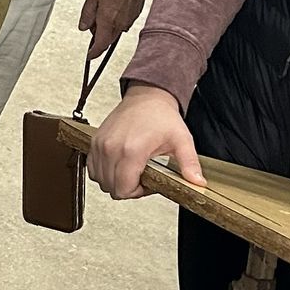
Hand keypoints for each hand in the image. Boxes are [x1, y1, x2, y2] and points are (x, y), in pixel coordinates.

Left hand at [78, 0, 149, 60]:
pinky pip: (124, 22)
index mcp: (108, 20)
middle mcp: (121, 23)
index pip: (100, 45)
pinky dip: (117, 19)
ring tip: (104, 7)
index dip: (93, 53)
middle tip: (93, 21)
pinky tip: (114, 4)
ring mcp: (130, 18)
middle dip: (99, 35)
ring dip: (108, 26)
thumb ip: (87, 14)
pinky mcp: (137, 12)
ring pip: (116, 30)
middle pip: (108, 39)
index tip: (89, 55)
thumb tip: (83, 27)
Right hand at [88, 84, 203, 199]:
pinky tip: (118, 166)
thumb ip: (189, 163)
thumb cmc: (161, 116)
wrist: (147, 96)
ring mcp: (101, 144)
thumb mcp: (181, 140)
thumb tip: (198, 182)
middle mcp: (112, 148)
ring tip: (131, 171)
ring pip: (99, 180)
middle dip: (128, 188)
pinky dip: (103, 172)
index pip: (124, 189)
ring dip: (114, 181)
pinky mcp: (95, 141)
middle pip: (111, 188)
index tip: (147, 183)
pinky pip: (92, 168)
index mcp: (132, 150)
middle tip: (142, 177)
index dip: (137, 193)